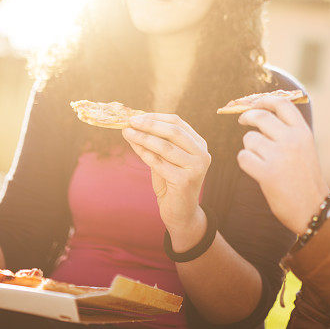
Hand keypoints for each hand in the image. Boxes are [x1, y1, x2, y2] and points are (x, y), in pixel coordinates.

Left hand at [122, 114, 210, 246]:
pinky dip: (144, 153)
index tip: (137, 116)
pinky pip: (159, 163)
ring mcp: (196, 168)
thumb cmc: (171, 184)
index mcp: (199, 144)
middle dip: (149, 124)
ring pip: (165, 146)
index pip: (178, 123)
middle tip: (130, 121)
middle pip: (173, 132)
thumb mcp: (166, 159)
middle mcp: (202, 154)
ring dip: (143, 137)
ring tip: (127, 132)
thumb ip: (156, 142)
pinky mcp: (185, 181)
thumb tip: (135, 123)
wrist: (180, 213)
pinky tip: (134, 147)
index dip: (156, 117)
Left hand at [237, 97, 329, 234]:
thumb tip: (264, 112)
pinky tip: (255, 168)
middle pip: (260, 116)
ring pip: (250, 139)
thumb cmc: (306, 178)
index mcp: (303, 133)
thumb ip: (289, 131)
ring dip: (249, 147)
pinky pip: (244, 157)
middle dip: (247, 116)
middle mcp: (292, 140)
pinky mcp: (267, 173)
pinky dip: (245, 162)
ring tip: (259, 158)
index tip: (254, 103)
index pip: (282, 104)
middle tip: (242, 120)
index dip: (264, 100)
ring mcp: (279, 156)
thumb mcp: (305, 148)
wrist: (313, 208)